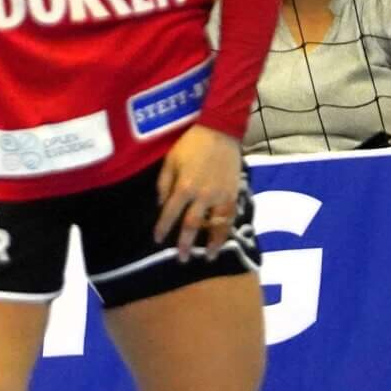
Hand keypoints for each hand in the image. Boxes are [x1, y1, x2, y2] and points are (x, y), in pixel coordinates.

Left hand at [153, 126, 245, 260]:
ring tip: (208, 257)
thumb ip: (163, 184)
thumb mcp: (170, 161)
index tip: (158, 241)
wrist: (220, 131)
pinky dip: (226, 230)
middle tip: (182, 259)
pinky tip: (223, 240)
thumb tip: (160, 205)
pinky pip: (230, 216)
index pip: (170, 213)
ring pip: (216, 226)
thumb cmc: (190, 145)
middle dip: (186, 244)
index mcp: (184, 186)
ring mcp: (220, 195)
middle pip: (192, 225)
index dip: (163, 228)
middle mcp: (202, 195)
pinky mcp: (233, 193)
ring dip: (211, 243)